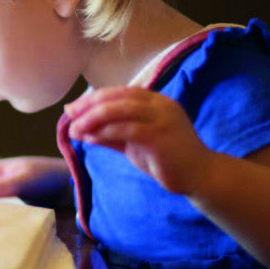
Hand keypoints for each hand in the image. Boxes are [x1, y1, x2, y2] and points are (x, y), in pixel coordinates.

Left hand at [64, 86, 212, 194]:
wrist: (199, 176)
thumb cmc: (166, 158)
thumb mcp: (134, 142)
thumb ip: (111, 133)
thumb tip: (81, 128)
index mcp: (155, 101)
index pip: (119, 92)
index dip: (93, 98)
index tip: (73, 109)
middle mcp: (159, 104)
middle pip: (117, 97)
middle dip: (89, 106)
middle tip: (70, 116)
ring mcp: (161, 118)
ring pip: (119, 110)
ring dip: (92, 119)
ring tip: (75, 130)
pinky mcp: (160, 136)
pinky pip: (126, 129)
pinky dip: (105, 132)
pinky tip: (91, 138)